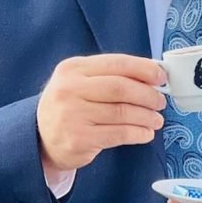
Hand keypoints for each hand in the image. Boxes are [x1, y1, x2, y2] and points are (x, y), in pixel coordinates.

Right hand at [37, 54, 166, 170]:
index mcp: (73, 68)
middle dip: (148, 95)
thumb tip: (153, 74)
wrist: (40, 137)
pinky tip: (146, 133)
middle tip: (160, 102)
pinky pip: (119, 134)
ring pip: (123, 113)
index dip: (144, 69)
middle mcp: (69, 89)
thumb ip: (111, 75)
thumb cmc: (70, 105)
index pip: (117, 63)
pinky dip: (138, 133)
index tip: (161, 77)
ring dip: (147, 117)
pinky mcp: (79, 139)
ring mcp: (73, 115)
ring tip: (156, 120)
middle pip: (121, 88)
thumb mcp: (81, 81)